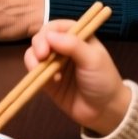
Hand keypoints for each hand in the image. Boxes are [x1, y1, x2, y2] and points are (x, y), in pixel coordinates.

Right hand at [27, 19, 129, 135]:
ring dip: (34, 59)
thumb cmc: (104, 80)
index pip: (57, 27)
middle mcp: (64, 48)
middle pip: (42, 38)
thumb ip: (73, 46)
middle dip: (39, 45)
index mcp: (78, 38)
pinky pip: (33, 71)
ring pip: (33, 53)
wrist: (104, 111)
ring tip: (45, 71)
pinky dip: (35, 73)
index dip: (48, 32)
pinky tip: (52, 81)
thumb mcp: (93, 60)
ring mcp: (54, 64)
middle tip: (42, 57)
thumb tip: (49, 35)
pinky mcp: (46, 80)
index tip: (47, 44)